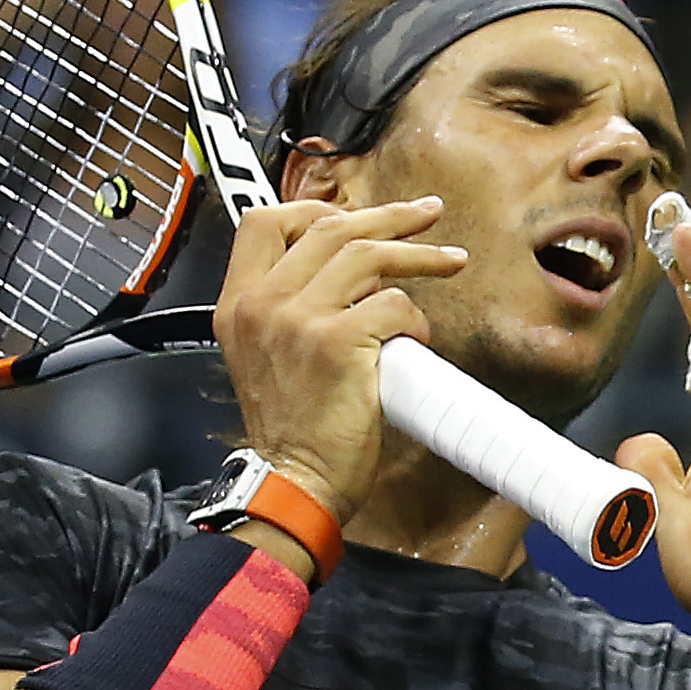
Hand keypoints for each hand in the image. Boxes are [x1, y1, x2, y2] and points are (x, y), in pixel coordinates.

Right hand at [215, 195, 462, 521]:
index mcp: (238, 303)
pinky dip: (416, 317)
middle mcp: (262, 302)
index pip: (264, 222)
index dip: (315, 209)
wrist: (294, 480)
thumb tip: (347, 275)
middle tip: (428, 213)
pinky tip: (420, 337)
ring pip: (367, 255)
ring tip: (452, 260)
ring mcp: (297, 319)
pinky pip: (392, 305)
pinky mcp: (336, 342)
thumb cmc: (293, 429)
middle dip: (388, 215)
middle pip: (329, 227)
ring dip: (419, 254)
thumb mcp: (265, 358)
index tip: (357, 215)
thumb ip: (288, 311)